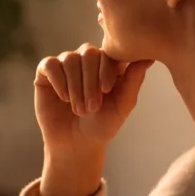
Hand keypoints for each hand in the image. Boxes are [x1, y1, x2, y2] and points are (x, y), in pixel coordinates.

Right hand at [34, 44, 153, 156]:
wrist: (76, 144)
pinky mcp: (46, 73)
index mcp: (107, 63)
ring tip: (79, 109)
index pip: (108, 51)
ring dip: (75, 86)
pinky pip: (50, 64)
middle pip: (88, 53)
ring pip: (69, 59)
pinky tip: (64, 98)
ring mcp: (66, 64)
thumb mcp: (122, 105)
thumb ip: (134, 80)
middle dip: (90, 81)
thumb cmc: (102, 125)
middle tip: (92, 107)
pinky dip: (58, 81)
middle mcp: (86, 59)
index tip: (107, 90)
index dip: (107, 68)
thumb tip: (148, 57)